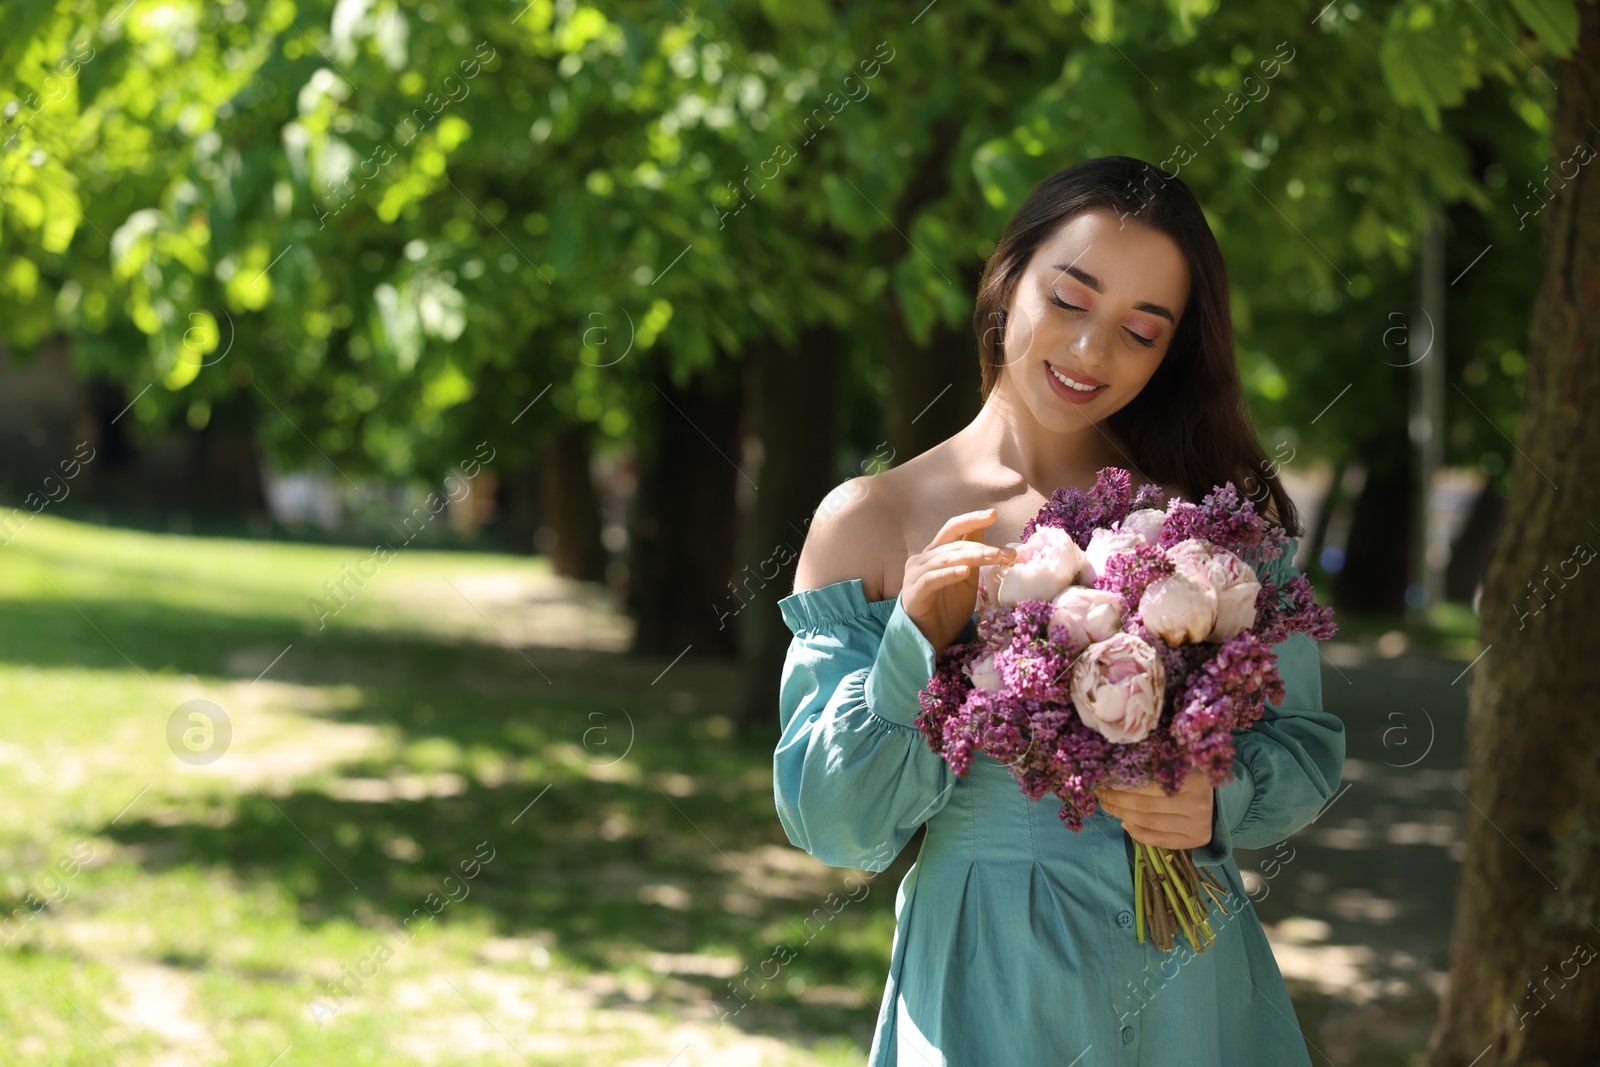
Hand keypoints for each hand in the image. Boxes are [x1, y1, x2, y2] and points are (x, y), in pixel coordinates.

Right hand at [900, 508, 1016, 653]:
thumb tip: (985, 532)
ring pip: (946, 559)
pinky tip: (964, 571)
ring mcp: (915, 575)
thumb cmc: (947, 610)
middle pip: (953, 543)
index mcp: (935, 552)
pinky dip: (949, 574)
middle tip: (1006, 553)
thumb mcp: (967, 580)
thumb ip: (973, 557)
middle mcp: (922, 559)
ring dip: (972, 557)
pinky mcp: (914, 592)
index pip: (953, 529)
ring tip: (995, 558)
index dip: (972, 519)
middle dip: (982, 547)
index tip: (993, 514)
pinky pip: (932, 579)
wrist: (929, 638)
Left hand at [1094, 769, 1214, 849]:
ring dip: (1122, 815)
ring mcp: (1199, 824)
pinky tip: (1125, 824)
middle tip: (1101, 792)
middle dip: (1117, 800)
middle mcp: (1198, 804)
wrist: (1216, 792)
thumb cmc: (1189, 773)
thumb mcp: (1176, 762)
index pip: (1148, 785)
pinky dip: (1139, 834)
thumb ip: (1153, 765)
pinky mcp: (1197, 839)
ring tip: (1108, 806)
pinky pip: (1161, 841)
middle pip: (1146, 806)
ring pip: (1150, 823)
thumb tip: (1114, 771)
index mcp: (1193, 780)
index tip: (1105, 779)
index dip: (1122, 784)